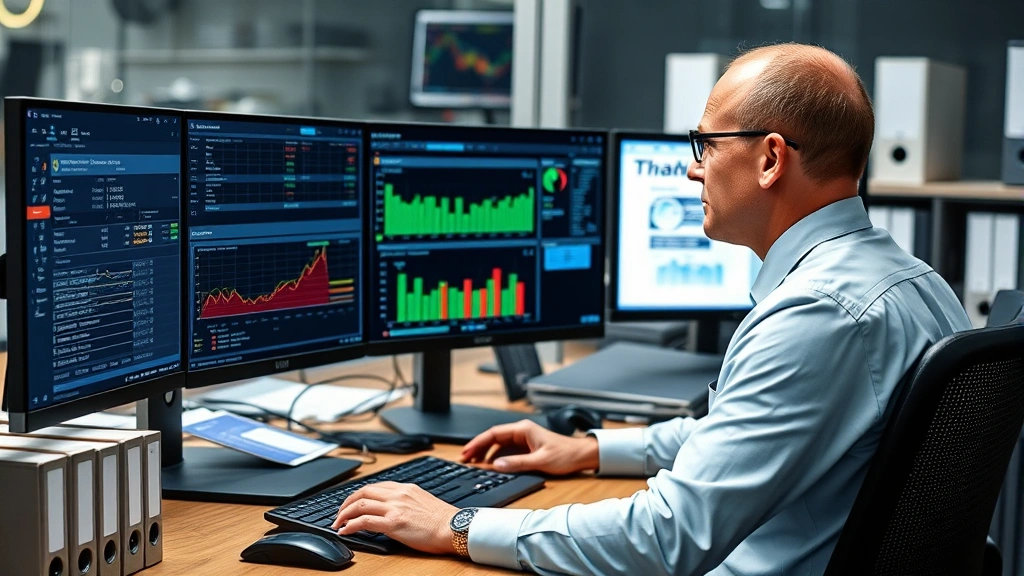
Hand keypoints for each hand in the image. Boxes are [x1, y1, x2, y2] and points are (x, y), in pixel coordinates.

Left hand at [331, 482, 458, 554]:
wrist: (454, 528)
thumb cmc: (443, 520)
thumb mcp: (423, 501)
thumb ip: (407, 501)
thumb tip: (394, 510)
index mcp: (405, 488)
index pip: (375, 486)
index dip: (359, 495)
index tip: (352, 503)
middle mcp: (398, 494)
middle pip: (363, 492)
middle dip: (346, 503)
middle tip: (339, 514)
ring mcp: (395, 507)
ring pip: (360, 504)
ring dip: (344, 514)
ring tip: (338, 523)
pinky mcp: (394, 523)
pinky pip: (364, 521)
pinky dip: (350, 525)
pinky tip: (345, 531)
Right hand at [460, 419, 598, 474]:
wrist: (582, 455)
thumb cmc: (566, 454)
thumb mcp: (540, 461)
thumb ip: (517, 463)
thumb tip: (496, 465)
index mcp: (523, 429)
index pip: (493, 433)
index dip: (478, 443)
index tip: (467, 452)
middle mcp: (522, 432)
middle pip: (493, 438)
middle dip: (478, 448)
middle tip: (465, 459)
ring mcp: (524, 439)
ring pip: (499, 444)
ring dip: (486, 453)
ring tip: (474, 463)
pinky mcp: (527, 448)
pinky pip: (506, 450)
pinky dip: (496, 457)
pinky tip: (491, 465)